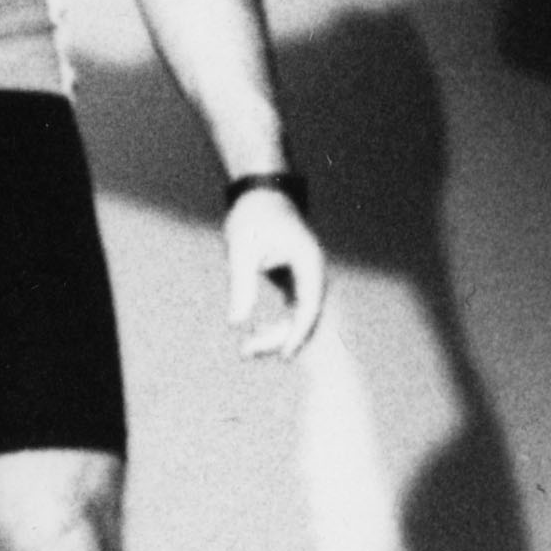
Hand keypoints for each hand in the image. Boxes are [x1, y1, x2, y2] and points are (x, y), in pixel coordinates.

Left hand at [223, 180, 328, 361]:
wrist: (261, 195)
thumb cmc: (252, 216)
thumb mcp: (242, 249)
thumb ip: (241, 285)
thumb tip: (236, 323)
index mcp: (310, 262)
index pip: (310, 305)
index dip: (298, 333)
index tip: (284, 355)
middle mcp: (314, 271)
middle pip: (307, 315)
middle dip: (282, 337)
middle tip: (248, 352)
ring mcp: (308, 276)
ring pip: (300, 315)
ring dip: (279, 333)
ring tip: (247, 350)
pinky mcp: (297, 280)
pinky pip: (293, 309)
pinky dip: (277, 324)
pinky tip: (253, 334)